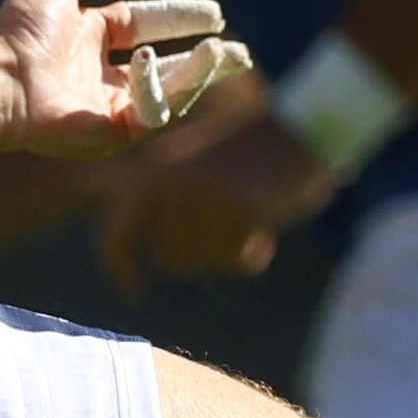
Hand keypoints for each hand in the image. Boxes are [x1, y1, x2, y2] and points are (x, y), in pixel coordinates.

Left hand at [0, 0, 245, 160]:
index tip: (216, 14)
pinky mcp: (110, 135)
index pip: (146, 25)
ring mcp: (106, 107)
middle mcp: (100, 75)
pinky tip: (153, 64)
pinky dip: (161, 89)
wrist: (3, 75)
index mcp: (89, 38)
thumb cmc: (21, 27)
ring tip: (224, 54)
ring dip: (198, 73)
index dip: (181, 17)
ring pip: (167, 93)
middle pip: (166, 67)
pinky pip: (150, 113)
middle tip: (241, 53)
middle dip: (206, 61)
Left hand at [96, 111, 332, 289]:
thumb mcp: (191, 156)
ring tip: (248, 210)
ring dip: (227, 248)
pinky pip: (243, 260)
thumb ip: (161, 191)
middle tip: (227, 224)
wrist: (301, 125)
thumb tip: (142, 240)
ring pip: (207, 263)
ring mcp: (206, 199)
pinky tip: (266, 216)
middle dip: (198, 251)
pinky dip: (256, 248)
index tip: (132, 292)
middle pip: (170, 259)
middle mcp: (171, 186)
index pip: (116, 237)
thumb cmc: (251, 142)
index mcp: (153, 171)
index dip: (121, 269)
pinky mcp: (242, 212)